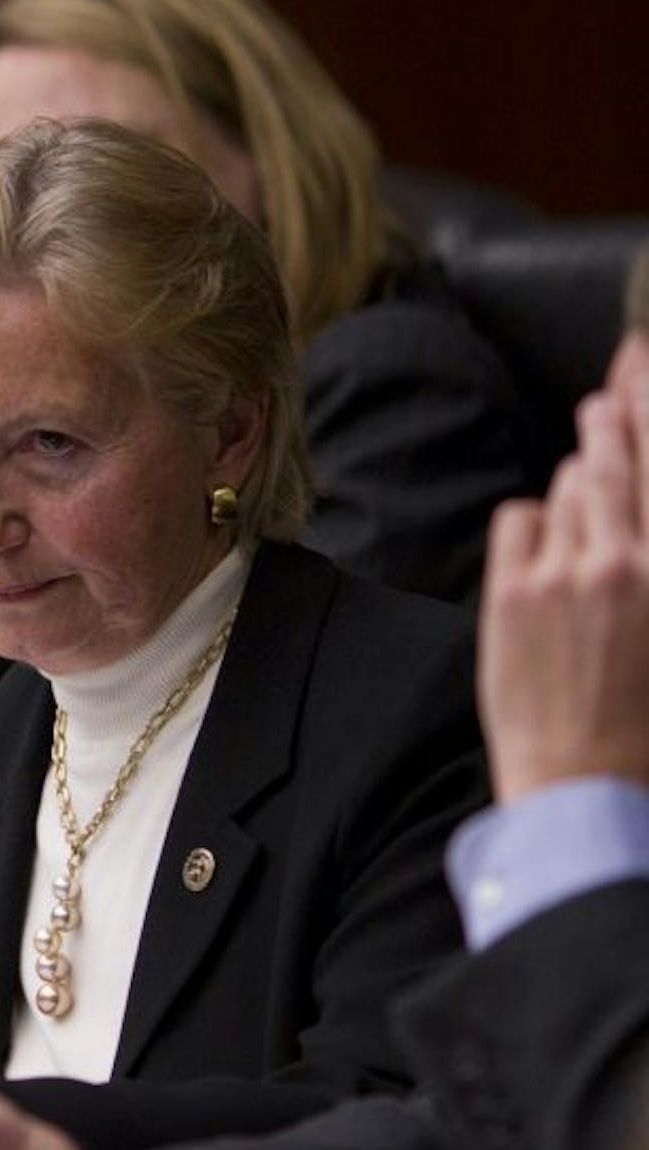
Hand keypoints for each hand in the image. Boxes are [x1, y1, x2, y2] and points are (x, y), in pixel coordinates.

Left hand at [478, 368, 648, 801]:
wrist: (592, 793)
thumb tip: (637, 523)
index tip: (641, 356)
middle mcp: (632, 562)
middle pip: (621, 458)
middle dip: (621, 410)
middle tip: (621, 367)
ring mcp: (569, 575)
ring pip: (571, 487)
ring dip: (583, 475)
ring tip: (592, 452)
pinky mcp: (513, 594)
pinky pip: (519, 521)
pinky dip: (535, 522)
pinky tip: (546, 536)